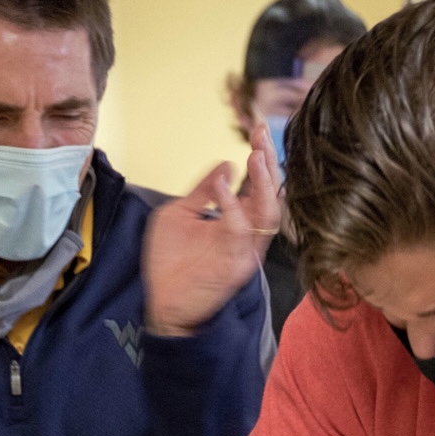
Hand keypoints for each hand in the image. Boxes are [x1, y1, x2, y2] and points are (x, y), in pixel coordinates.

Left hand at [143, 123, 281, 336]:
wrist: (164, 305)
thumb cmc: (170, 264)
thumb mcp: (179, 215)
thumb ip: (201, 192)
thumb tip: (225, 164)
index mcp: (237, 220)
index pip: (257, 185)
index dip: (261, 158)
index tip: (258, 130)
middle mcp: (248, 233)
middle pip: (270, 194)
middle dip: (268, 163)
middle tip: (262, 134)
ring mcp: (245, 250)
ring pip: (267, 213)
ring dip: (264, 184)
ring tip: (256, 155)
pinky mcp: (236, 265)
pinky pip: (240, 234)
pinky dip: (233, 209)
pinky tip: (224, 189)